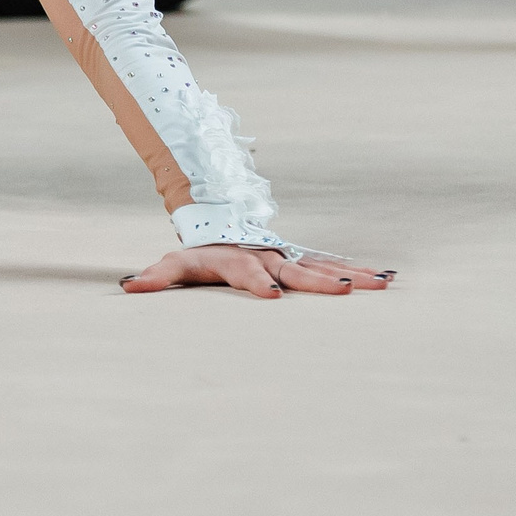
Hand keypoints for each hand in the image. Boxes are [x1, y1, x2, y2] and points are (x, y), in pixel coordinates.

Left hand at [120, 245, 393, 297]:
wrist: (221, 218)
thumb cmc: (198, 252)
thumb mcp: (176, 264)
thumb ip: (156, 277)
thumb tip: (128, 286)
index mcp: (235, 259)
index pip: (245, 271)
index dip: (256, 283)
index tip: (273, 297)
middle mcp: (266, 255)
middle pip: (293, 268)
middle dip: (318, 280)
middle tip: (344, 290)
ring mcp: (287, 254)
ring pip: (321, 264)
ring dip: (351, 274)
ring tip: (382, 284)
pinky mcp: (301, 256)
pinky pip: (331, 263)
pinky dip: (358, 270)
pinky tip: (386, 278)